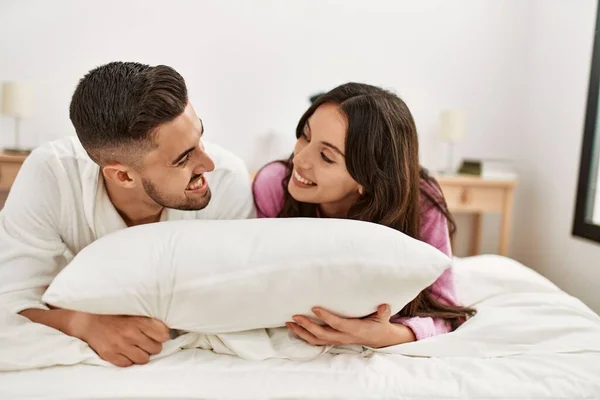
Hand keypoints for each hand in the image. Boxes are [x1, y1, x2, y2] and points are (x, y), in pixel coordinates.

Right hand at [67, 312, 170, 366]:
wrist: (87, 319)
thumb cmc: (112, 313)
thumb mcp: (133, 310)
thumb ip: (147, 319)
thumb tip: (165, 328)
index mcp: (139, 320)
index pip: (163, 335)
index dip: (162, 335)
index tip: (158, 335)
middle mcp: (131, 334)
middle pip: (155, 348)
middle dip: (152, 345)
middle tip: (145, 341)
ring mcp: (120, 346)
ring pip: (143, 359)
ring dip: (141, 354)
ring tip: (136, 348)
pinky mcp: (110, 355)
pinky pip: (127, 364)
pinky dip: (128, 360)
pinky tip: (125, 352)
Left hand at [286, 304, 415, 348]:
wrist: (379, 339)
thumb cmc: (379, 325)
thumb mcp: (384, 319)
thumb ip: (383, 312)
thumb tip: (384, 305)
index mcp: (354, 330)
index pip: (337, 324)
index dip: (325, 317)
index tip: (314, 307)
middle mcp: (343, 337)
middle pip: (322, 334)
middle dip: (307, 326)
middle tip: (295, 316)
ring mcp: (337, 340)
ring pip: (316, 340)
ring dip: (301, 332)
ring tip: (289, 323)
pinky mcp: (334, 340)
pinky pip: (317, 341)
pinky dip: (304, 336)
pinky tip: (295, 329)